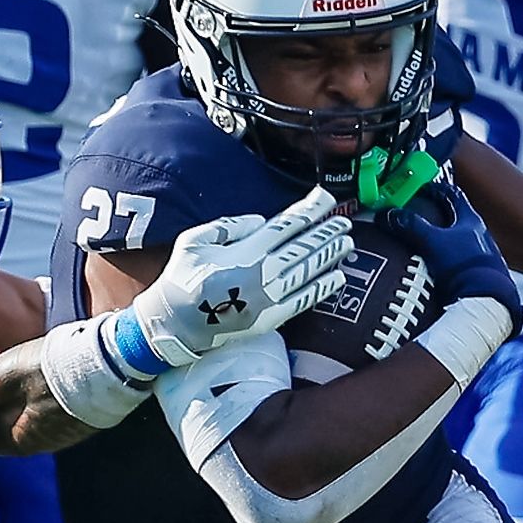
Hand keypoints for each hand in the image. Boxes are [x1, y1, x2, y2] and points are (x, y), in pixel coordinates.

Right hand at [125, 189, 354, 368]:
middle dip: (327, 232)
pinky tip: (338, 277)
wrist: (174, 324)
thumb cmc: (182, 277)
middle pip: (304, 247)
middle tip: (345, 221)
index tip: (326, 199)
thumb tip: (261, 220)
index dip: (309, 210)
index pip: (286, 225)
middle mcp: (261, 274)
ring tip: (348, 242)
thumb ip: (229, 225)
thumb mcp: (195, 239)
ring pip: (308, 272)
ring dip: (330, 256)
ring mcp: (268, 299)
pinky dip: (322, 288)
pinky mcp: (270, 319)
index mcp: (244, 252)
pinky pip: (303, 301)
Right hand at [395, 179, 522, 331]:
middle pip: (455, 218)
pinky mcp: (479, 275)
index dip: (434, 189)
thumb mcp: (432, 242)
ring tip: (420, 244)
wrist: (486, 303)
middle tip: (416, 216)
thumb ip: (411, 226)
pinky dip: (445, 260)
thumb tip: (389, 214)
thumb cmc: (465, 268)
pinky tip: (434, 268)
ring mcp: (482, 256)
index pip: (452, 194)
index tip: (419, 189)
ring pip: (458, 240)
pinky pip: (459, 261)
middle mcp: (481, 236)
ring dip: (441, 240)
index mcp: (471, 221)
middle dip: (436, 216)